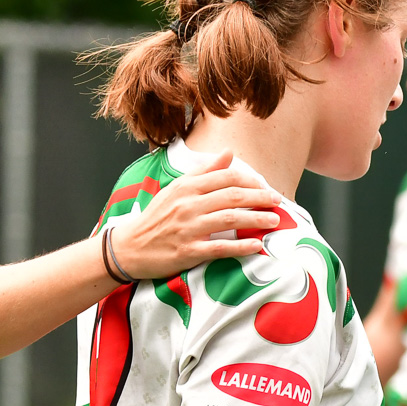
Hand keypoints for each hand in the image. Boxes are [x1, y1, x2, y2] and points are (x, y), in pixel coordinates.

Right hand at [111, 149, 282, 279]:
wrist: (129, 247)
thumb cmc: (155, 218)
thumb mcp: (176, 189)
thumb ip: (204, 172)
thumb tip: (228, 153)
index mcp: (186, 187)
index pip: (225, 177)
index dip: (250, 181)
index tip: (265, 186)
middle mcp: (188, 205)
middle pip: (233, 196)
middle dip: (260, 198)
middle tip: (277, 201)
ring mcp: (188, 228)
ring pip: (230, 219)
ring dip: (256, 219)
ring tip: (274, 221)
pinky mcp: (188, 251)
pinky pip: (220, 248)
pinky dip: (241, 247)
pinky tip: (256, 246)